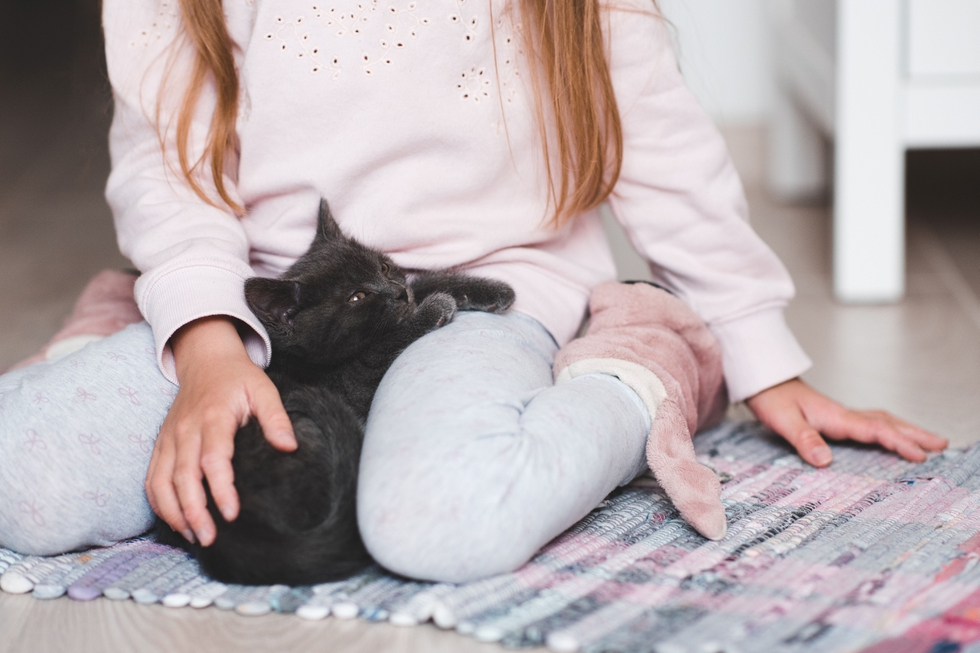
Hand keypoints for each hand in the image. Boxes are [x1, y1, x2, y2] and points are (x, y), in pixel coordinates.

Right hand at [146, 317, 295, 545]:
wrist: (206, 359)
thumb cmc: (238, 378)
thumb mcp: (264, 389)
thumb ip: (276, 418)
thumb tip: (289, 447)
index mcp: (213, 417)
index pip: (212, 459)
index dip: (220, 488)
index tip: (232, 513)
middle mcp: (186, 429)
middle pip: (182, 476)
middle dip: (194, 511)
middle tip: (210, 538)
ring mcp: (169, 438)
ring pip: (161, 481)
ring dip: (174, 512)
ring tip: (194, 537)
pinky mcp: (161, 444)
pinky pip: (152, 478)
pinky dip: (159, 503)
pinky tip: (176, 522)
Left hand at [746, 378, 946, 466]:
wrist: (762, 380)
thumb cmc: (772, 399)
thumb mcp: (783, 421)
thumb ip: (804, 440)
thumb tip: (825, 461)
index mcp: (836, 416)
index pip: (875, 429)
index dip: (898, 442)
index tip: (921, 455)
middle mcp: (843, 415)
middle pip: (887, 422)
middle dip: (915, 434)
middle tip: (941, 444)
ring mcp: (840, 415)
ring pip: (881, 420)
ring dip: (905, 430)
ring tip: (928, 440)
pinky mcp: (834, 417)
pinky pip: (870, 423)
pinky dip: (888, 429)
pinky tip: (891, 436)